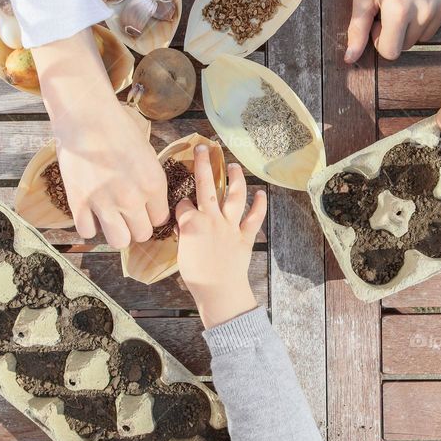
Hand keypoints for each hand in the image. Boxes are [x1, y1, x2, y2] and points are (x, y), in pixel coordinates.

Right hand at [33, 29, 167, 248]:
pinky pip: (88, 232)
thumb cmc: (118, 129)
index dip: (150, 215)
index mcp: (154, 184)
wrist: (86, 116)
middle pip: (141, 235)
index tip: (142, 207)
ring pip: (118, 241)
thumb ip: (152, 182)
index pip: (160, 220)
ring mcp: (105, 203)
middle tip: (125, 212)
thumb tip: (152, 203)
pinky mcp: (80, 203)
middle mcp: (132, 198)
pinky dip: (88, 225)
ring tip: (109, 216)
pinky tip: (89, 211)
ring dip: (115, 231)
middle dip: (134, 226)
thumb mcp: (147, 154)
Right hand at [175, 145, 266, 328]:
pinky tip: (261, 193)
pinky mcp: (245, 235)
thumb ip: (183, 233)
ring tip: (233, 165)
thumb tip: (184, 223)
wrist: (219, 292)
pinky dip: (259, 204)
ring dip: (235, 178)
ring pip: (234, 195)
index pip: (183, 203)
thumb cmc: (197, 276)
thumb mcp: (182, 252)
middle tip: (203, 148)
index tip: (180, 204)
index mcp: (191, 223)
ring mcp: (230, 226)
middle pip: (206, 186)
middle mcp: (211, 219)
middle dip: (203, 164)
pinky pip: (254, 217)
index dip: (180, 202)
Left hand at [344, 0, 440, 62]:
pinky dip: (430, 14)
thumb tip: (349, 59)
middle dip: (396, 31)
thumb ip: (356, 29)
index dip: (380, 39)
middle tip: (392, 4)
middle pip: (407, 45)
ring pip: (424, 36)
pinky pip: (440, 22)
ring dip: (413, 24)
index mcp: (400, 9)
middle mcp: (427, 9)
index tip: (378, 20)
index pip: (391, 53)